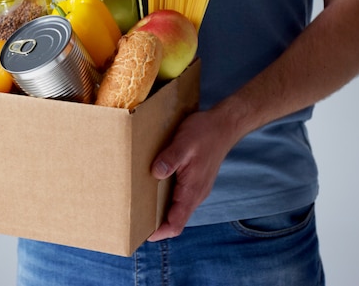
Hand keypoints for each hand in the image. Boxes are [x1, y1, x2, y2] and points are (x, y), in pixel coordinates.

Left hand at [147, 108, 234, 240]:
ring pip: (177, 209)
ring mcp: (197, 188)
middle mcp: (195, 194)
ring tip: (140, 204)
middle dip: (156, 224)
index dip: (159, 232)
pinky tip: (154, 187)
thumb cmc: (205, 133)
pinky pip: (180, 197)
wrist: (225, 125)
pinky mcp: (195, 181)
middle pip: (175, 220)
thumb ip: (169, 159)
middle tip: (134, 219)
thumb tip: (155, 173)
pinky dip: (167, 198)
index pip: (176, 224)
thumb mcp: (183, 143)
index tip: (142, 233)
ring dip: (161, 211)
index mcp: (192, 190)